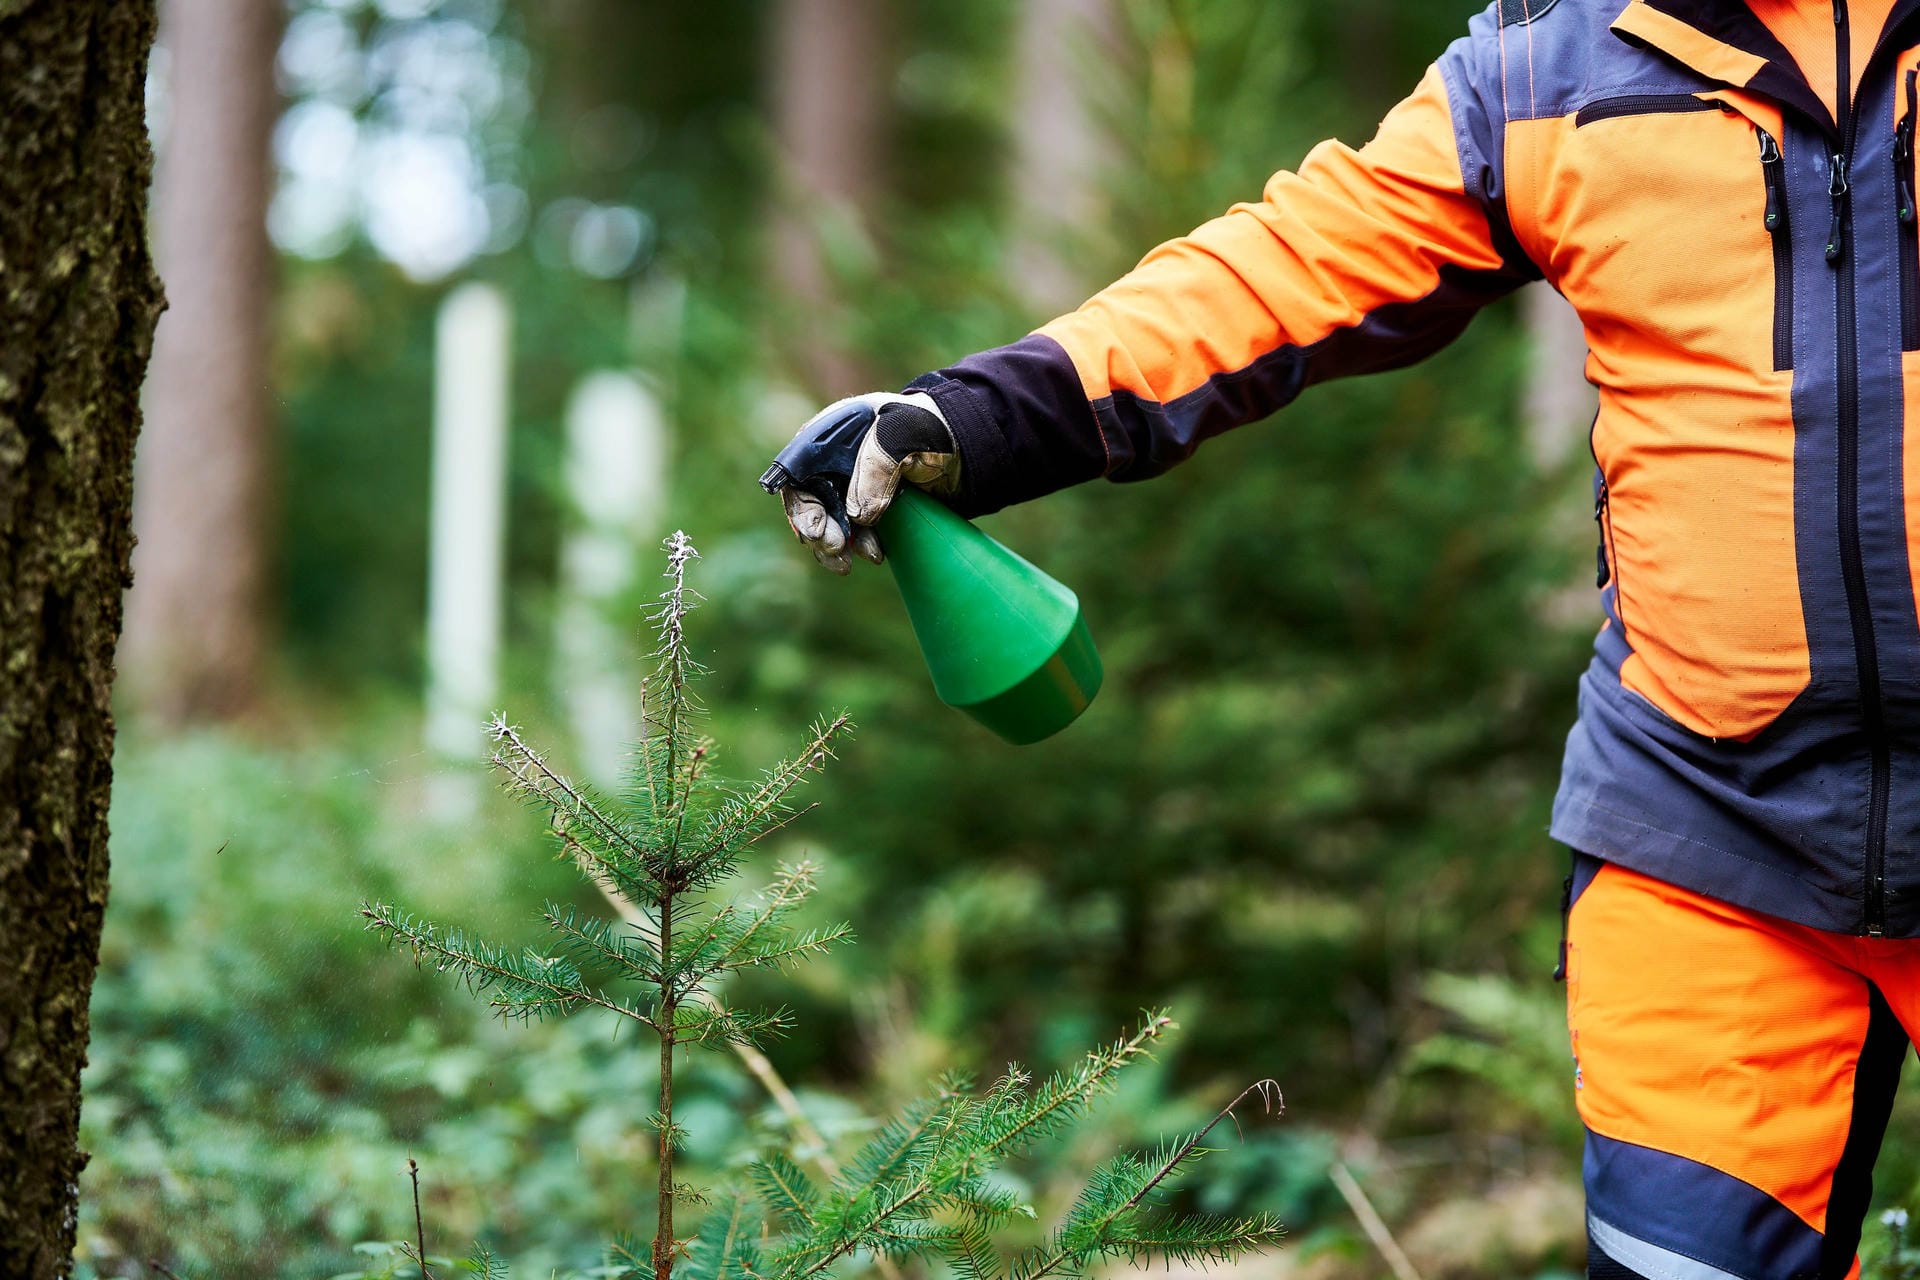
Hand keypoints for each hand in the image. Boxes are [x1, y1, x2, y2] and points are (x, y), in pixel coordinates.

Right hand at [759, 391, 958, 573]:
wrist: (969, 446)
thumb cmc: (931, 426)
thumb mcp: (904, 433)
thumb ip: (877, 467)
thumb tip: (859, 516)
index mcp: (830, 435)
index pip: (797, 471)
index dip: (800, 503)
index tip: (816, 530)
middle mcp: (834, 462)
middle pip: (809, 501)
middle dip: (817, 530)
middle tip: (835, 548)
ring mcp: (852, 486)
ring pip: (830, 522)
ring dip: (835, 546)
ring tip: (846, 564)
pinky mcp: (872, 507)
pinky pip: (855, 532)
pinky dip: (859, 546)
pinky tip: (874, 554)